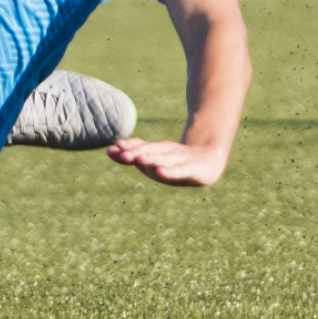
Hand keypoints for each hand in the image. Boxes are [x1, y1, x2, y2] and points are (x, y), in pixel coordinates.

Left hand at [106, 136, 228, 186]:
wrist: (210, 160)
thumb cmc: (175, 161)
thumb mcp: (154, 159)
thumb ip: (132, 155)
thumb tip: (108, 150)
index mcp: (158, 149)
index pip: (142, 146)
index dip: (130, 147)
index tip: (115, 147)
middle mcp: (169, 152)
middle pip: (151, 151)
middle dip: (137, 152)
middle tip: (122, 154)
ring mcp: (182, 159)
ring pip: (165, 158)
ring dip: (152, 159)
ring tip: (139, 159)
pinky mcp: (194, 168)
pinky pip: (181, 170)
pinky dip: (171, 171)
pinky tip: (161, 172)